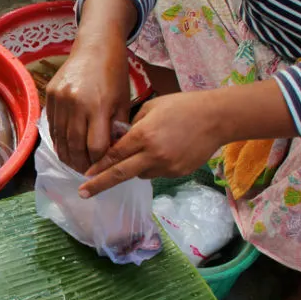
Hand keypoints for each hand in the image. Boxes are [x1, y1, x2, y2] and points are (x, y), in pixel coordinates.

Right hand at [47, 38, 130, 172]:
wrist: (95, 45)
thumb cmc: (114, 72)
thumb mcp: (123, 100)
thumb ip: (117, 127)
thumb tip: (111, 152)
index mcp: (98, 106)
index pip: (96, 146)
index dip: (98, 161)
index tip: (101, 169)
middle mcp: (76, 104)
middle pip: (75, 145)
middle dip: (80, 163)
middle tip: (86, 173)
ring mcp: (60, 99)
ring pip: (60, 138)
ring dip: (67, 155)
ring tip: (74, 164)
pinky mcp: (50, 95)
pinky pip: (52, 125)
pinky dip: (57, 139)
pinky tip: (64, 147)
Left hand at [80, 91, 224, 196]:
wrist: (217, 118)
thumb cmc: (182, 106)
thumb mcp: (151, 108)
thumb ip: (131, 126)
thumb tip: (116, 141)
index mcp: (144, 135)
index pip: (114, 155)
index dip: (98, 166)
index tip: (84, 174)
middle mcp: (153, 154)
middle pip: (119, 174)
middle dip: (98, 184)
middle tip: (82, 193)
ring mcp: (167, 166)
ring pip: (139, 174)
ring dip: (133, 168)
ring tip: (150, 148)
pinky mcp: (177, 173)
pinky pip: (156, 174)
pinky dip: (152, 166)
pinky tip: (164, 151)